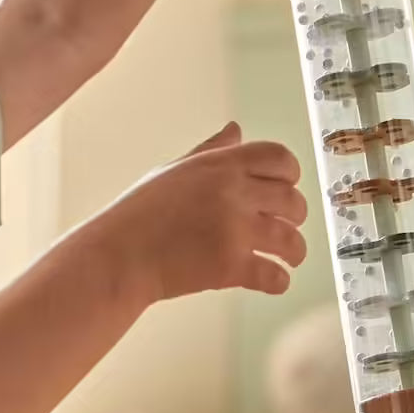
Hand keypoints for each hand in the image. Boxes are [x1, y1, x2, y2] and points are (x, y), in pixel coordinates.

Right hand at [108, 122, 307, 301]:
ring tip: (289, 259)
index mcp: (219, 165)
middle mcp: (232, 192)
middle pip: (292, 200)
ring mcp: (233, 229)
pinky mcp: (230, 266)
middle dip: (296, 217)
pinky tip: (273, 280)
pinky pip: (275, 276)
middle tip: (287, 227)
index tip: (287, 188)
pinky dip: (279, 281)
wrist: (117, 256)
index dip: (290, 175)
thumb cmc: (138, 215)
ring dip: (295, 252)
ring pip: (290, 240)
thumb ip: (210, 151)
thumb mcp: (173, 171)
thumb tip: (235, 131)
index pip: (280, 157)